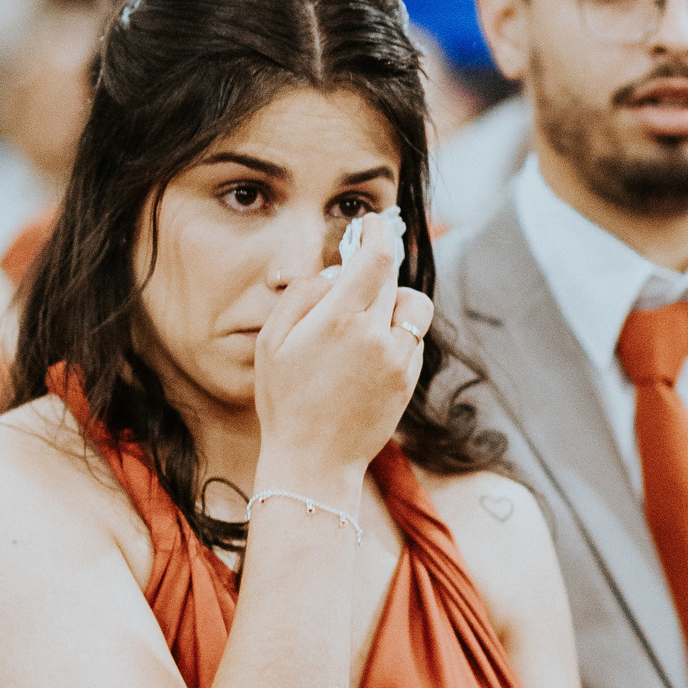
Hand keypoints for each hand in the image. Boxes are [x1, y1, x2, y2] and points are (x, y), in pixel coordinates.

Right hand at [254, 213, 430, 480]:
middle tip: (359, 270)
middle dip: (378, 266)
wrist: (314, 462)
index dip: (378, 232)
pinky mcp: (409, 379)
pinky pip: (413, 339)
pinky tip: (369, 354)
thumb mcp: (273, 342)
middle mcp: (376, 336)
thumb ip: (302, 295)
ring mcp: (398, 360)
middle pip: (394, 277)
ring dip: (395, 301)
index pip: (377, 257)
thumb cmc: (285, 402)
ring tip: (367, 318)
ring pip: (414, 306)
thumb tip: (335, 271)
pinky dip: (397, 334)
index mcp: (339, 320)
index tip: (371, 225)